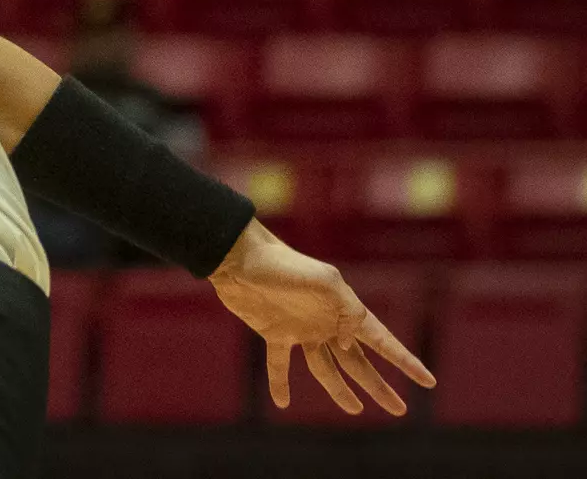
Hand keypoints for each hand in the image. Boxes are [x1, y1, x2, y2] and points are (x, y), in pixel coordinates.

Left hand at [210, 220, 435, 415]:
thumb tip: (348, 341)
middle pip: (357, 362)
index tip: (428, 381)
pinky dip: (280, 383)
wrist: (241, 258)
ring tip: (357, 410)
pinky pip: (279, 365)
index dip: (404, 361)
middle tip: (399, 410)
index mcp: (344, 310)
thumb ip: (345, 310)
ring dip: (340, 390)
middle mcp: (326, 323)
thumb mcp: (325, 282)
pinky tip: (282, 403)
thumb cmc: (285, 265)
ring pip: (325, 368)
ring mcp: (301, 329)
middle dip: (378, 386)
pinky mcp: (274, 333)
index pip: (382, 341)